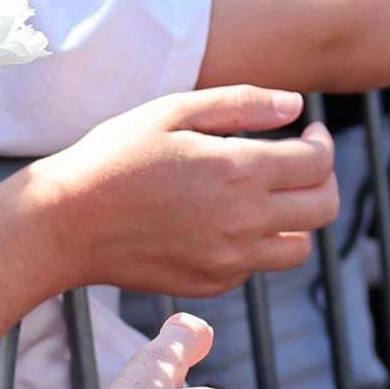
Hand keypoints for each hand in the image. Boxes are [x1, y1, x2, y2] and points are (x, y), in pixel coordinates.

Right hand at [26, 84, 342, 296]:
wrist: (66, 222)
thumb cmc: (116, 156)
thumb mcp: (174, 111)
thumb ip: (242, 104)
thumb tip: (296, 106)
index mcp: (240, 171)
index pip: (318, 163)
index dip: (322, 143)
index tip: (309, 131)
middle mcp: (244, 222)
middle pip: (323, 209)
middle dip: (322, 179)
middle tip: (301, 161)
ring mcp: (228, 260)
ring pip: (299, 248)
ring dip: (297, 218)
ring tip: (269, 194)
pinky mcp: (209, 284)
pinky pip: (255, 267)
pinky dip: (257, 245)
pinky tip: (226, 219)